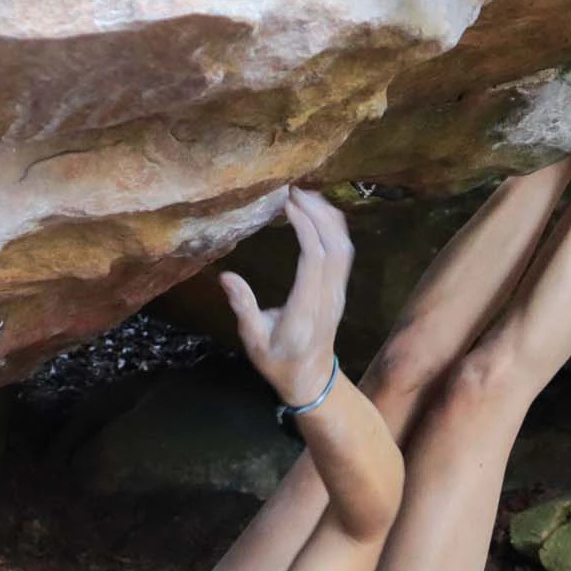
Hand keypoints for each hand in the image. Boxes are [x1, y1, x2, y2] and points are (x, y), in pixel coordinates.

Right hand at [221, 187, 351, 407]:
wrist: (312, 379)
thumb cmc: (280, 362)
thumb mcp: (254, 341)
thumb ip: (243, 308)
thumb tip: (226, 277)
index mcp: (307, 307)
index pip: (314, 258)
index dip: (305, 227)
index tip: (287, 204)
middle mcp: (328, 296)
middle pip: (334, 245)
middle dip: (317, 212)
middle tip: (293, 190)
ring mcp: (338, 292)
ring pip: (344, 246)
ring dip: (328, 217)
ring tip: (305, 195)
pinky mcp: (339, 289)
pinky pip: (344, 253)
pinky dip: (334, 227)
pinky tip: (318, 213)